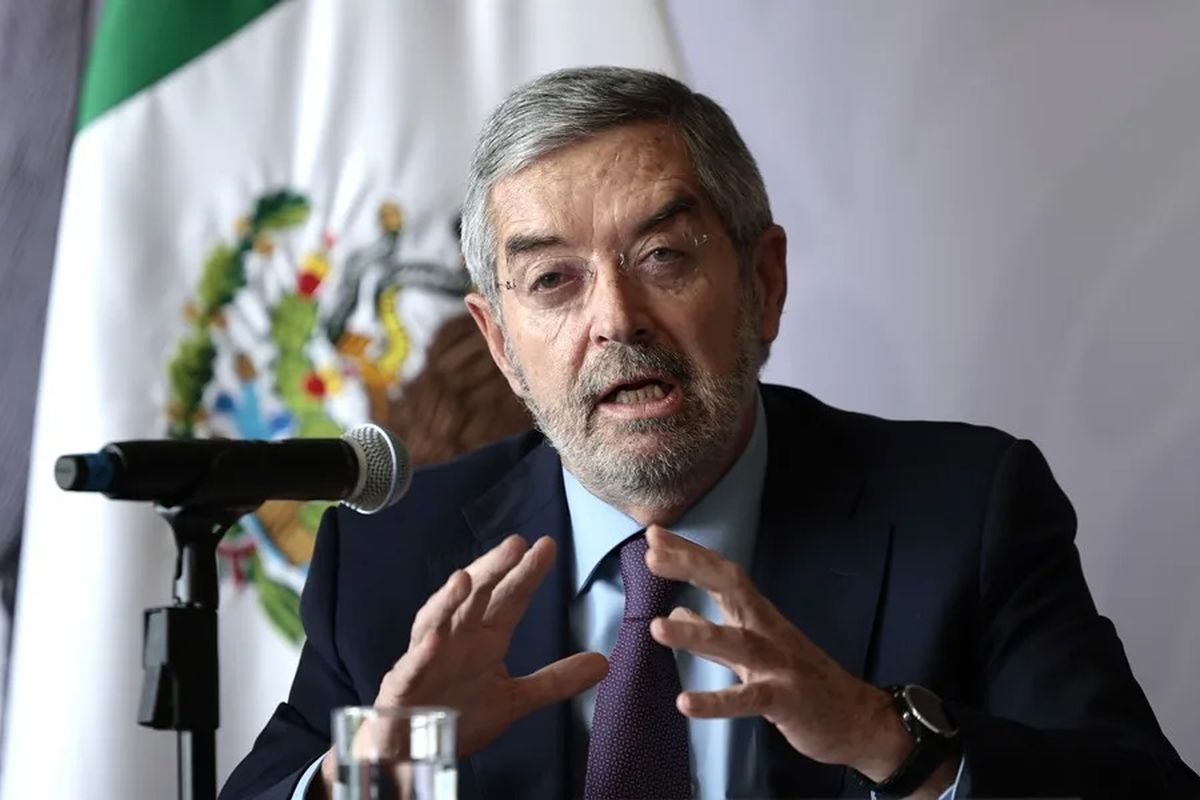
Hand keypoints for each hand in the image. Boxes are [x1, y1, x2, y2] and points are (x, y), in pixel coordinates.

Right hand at [376, 534, 605, 753]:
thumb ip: (555, 680)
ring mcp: (427, 659)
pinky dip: (422, 653)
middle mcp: (455, 639)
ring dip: (448, 601)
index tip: (546, 546)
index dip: (526, 574)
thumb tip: (603, 662)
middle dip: (492, 571)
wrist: (413, 752)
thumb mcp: (515, 699)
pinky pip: (413, 667)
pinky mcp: (404, 687)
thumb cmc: (458, 715)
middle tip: (515, 544)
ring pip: (437, 622)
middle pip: (475, 598)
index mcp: (482, 639)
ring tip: (465, 579)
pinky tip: (435, 640)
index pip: (509, 600)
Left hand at [644, 525, 950, 793]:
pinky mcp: (786, 699)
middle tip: (652, 555)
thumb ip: (715, 635)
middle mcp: (768, 631)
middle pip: (731, 587)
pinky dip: (718, 701)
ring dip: (696, 633)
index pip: (722, 575)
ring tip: (657, 627)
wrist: (858, 720)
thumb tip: (680, 609)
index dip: (690, 554)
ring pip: (736, 641)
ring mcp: (779, 663)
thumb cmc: (803, 684)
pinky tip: (685, 703)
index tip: (654, 535)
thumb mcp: (754, 655)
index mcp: (759, 617)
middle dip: (693, 568)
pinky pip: (749, 697)